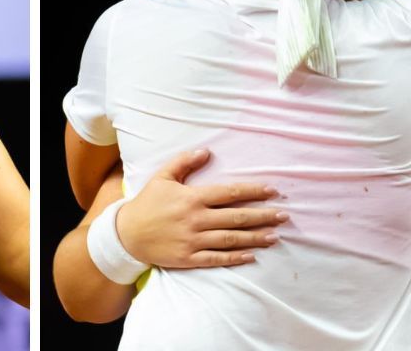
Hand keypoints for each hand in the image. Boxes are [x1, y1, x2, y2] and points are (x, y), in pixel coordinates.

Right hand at [114, 149, 287, 267]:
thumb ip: (184, 163)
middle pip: (236, 217)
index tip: (272, 190)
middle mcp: (196, 220)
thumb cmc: (147, 203)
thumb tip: (206, 151)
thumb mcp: (162, 177)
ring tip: (274, 236)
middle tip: (284, 215)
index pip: (229, 193)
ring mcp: (193, 241)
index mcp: (192, 199)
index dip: (252, 191)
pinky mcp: (189, 258)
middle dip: (262, 215)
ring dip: (255, 237)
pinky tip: (251, 256)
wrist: (126, 234)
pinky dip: (235, 258)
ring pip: (231, 239)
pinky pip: (216, 259)